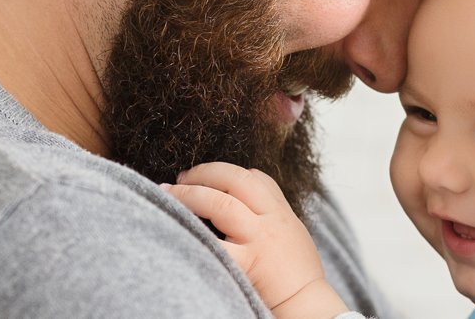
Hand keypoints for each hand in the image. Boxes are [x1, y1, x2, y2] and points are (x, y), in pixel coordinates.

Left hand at [164, 162, 350, 318]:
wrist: (306, 304)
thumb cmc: (297, 273)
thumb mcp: (292, 231)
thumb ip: (271, 211)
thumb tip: (244, 193)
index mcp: (281, 212)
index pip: (254, 177)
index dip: (224, 170)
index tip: (203, 175)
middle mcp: (270, 222)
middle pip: (235, 182)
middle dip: (203, 174)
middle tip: (179, 177)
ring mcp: (258, 241)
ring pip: (221, 205)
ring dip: (189, 195)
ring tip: (168, 192)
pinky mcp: (245, 264)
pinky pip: (214, 244)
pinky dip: (194, 233)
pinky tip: (176, 227)